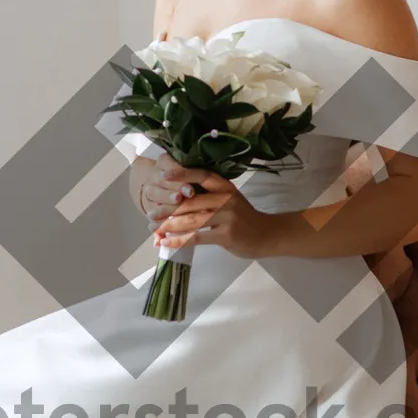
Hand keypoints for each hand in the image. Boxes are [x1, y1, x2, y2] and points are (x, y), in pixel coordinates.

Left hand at [149, 166, 274, 260]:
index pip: (201, 175)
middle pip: (190, 201)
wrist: (267, 235)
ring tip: (154, 230)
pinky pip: (197, 237)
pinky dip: (179, 240)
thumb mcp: (231, 199)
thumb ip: (210, 196)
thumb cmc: (244, 217)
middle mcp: (226, 198)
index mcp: (225, 186)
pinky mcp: (226, 235)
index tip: (163, 176)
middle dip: (167, 209)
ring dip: (169, 226)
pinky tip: (166, 243)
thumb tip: (178, 198)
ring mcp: (227, 216)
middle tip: (150, 215)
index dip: (181, 174)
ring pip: (191, 220)